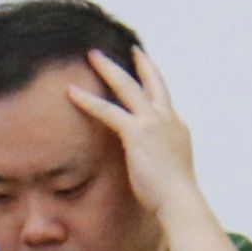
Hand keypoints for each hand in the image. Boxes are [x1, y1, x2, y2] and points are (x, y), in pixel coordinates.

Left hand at [67, 48, 202, 218]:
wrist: (180, 201)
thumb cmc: (175, 196)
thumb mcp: (170, 169)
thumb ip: (161, 158)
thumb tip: (153, 166)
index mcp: (178, 128)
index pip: (164, 100)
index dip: (155, 84)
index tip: (148, 72)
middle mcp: (168, 120)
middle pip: (153, 83)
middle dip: (141, 64)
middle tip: (131, 48)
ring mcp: (153, 123)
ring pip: (128, 86)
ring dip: (109, 68)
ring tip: (92, 55)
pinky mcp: (136, 133)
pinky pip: (107, 111)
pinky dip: (88, 100)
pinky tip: (71, 91)